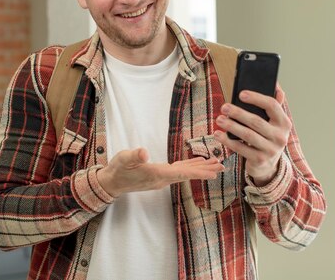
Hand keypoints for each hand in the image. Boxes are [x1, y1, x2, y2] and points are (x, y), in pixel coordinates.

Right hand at [96, 148, 224, 196]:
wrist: (111, 182)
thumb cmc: (118, 169)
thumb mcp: (123, 159)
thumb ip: (134, 156)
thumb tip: (144, 152)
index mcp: (157, 174)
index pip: (182, 173)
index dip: (198, 172)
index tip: (214, 172)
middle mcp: (163, 179)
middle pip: (188, 174)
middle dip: (205, 171)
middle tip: (222, 166)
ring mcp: (162, 178)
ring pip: (185, 173)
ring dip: (200, 169)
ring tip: (215, 164)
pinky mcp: (159, 175)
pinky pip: (179, 171)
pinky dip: (190, 167)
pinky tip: (195, 163)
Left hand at [214, 86, 291, 185]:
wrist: (268, 165)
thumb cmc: (267, 137)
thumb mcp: (274, 122)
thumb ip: (275, 104)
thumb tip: (275, 84)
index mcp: (284, 122)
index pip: (272, 106)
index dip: (256, 98)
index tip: (241, 94)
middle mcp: (280, 136)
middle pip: (256, 121)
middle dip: (238, 113)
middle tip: (224, 107)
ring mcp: (271, 150)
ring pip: (248, 135)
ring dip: (231, 126)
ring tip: (219, 119)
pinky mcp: (260, 160)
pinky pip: (241, 148)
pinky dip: (228, 140)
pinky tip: (218, 134)